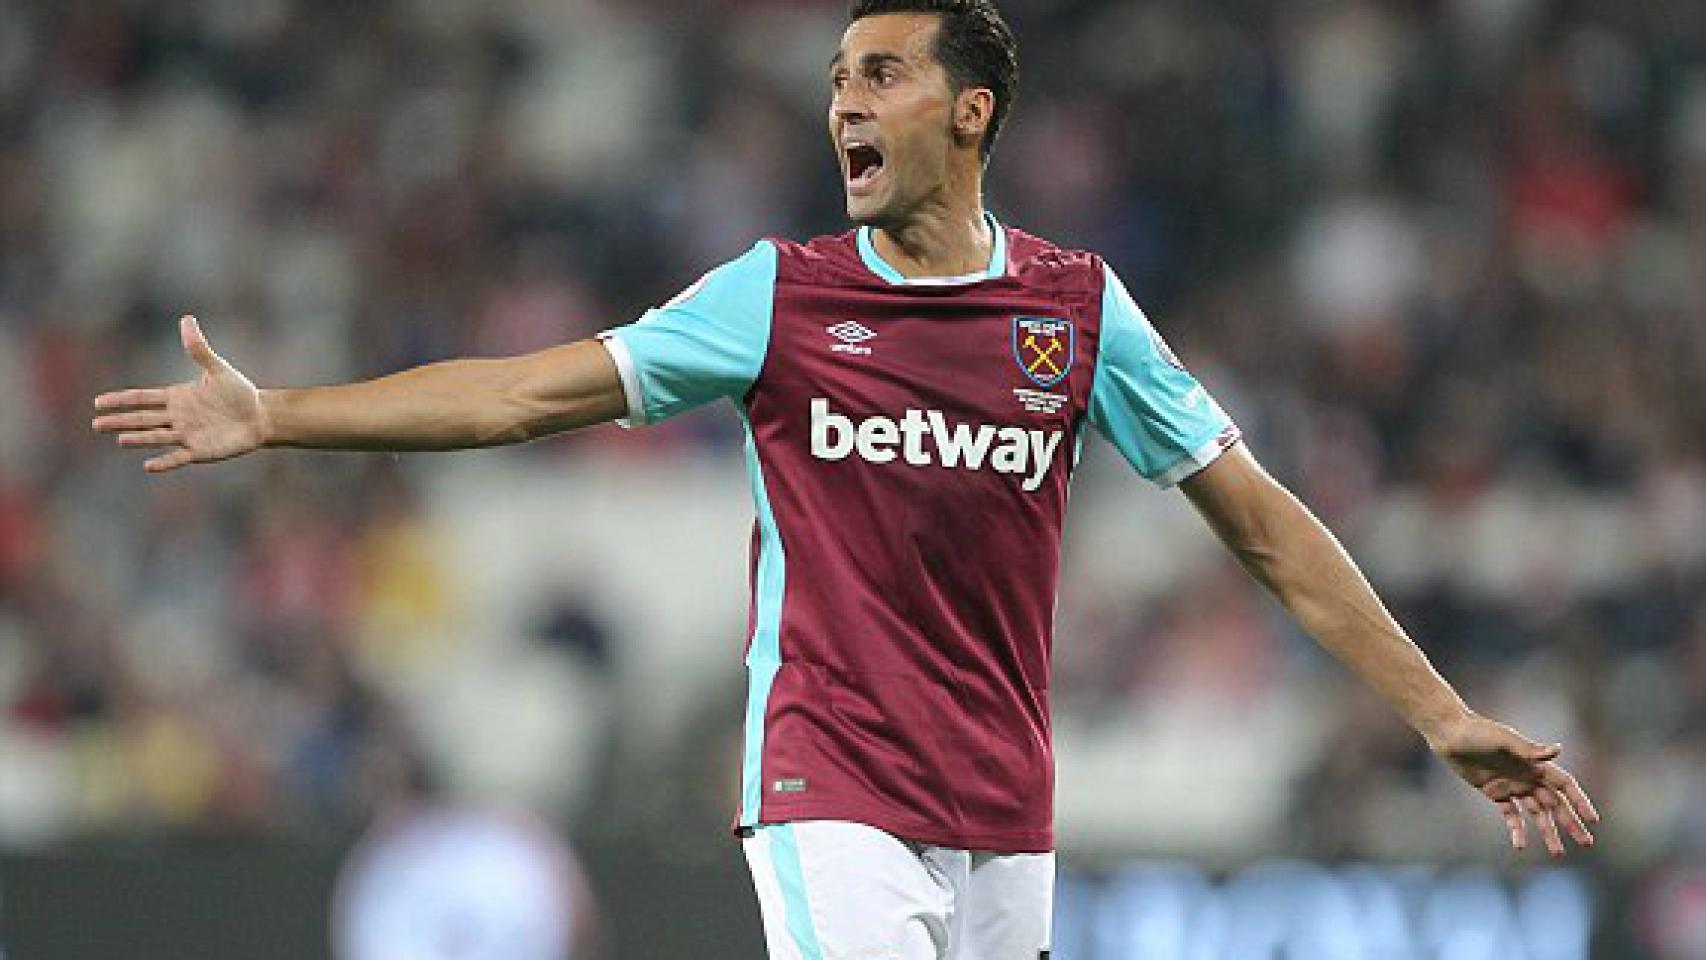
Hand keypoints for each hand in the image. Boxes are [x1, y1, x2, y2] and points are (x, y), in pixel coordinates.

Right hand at [92, 316, 268, 472]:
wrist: (260, 417)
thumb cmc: (239, 393)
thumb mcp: (217, 369)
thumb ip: (199, 349)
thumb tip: (186, 318)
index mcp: (176, 397)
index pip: (142, 398)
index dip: (121, 400)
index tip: (98, 402)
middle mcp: (176, 417)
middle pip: (142, 419)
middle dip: (120, 421)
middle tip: (96, 424)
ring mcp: (186, 435)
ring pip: (157, 437)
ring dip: (139, 439)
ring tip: (120, 440)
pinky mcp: (200, 451)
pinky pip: (178, 457)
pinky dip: (164, 462)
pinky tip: (149, 465)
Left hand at [1428, 713, 1599, 856]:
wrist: (1450, 734)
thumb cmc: (1479, 732)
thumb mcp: (1505, 740)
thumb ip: (1530, 749)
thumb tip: (1559, 750)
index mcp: (1535, 764)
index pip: (1565, 786)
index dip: (1580, 801)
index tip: (1593, 820)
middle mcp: (1528, 776)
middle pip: (1556, 804)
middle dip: (1571, 823)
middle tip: (1586, 843)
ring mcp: (1512, 785)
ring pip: (1537, 814)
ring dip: (1548, 832)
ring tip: (1558, 853)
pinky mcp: (1494, 792)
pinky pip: (1511, 815)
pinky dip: (1517, 830)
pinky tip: (1520, 846)